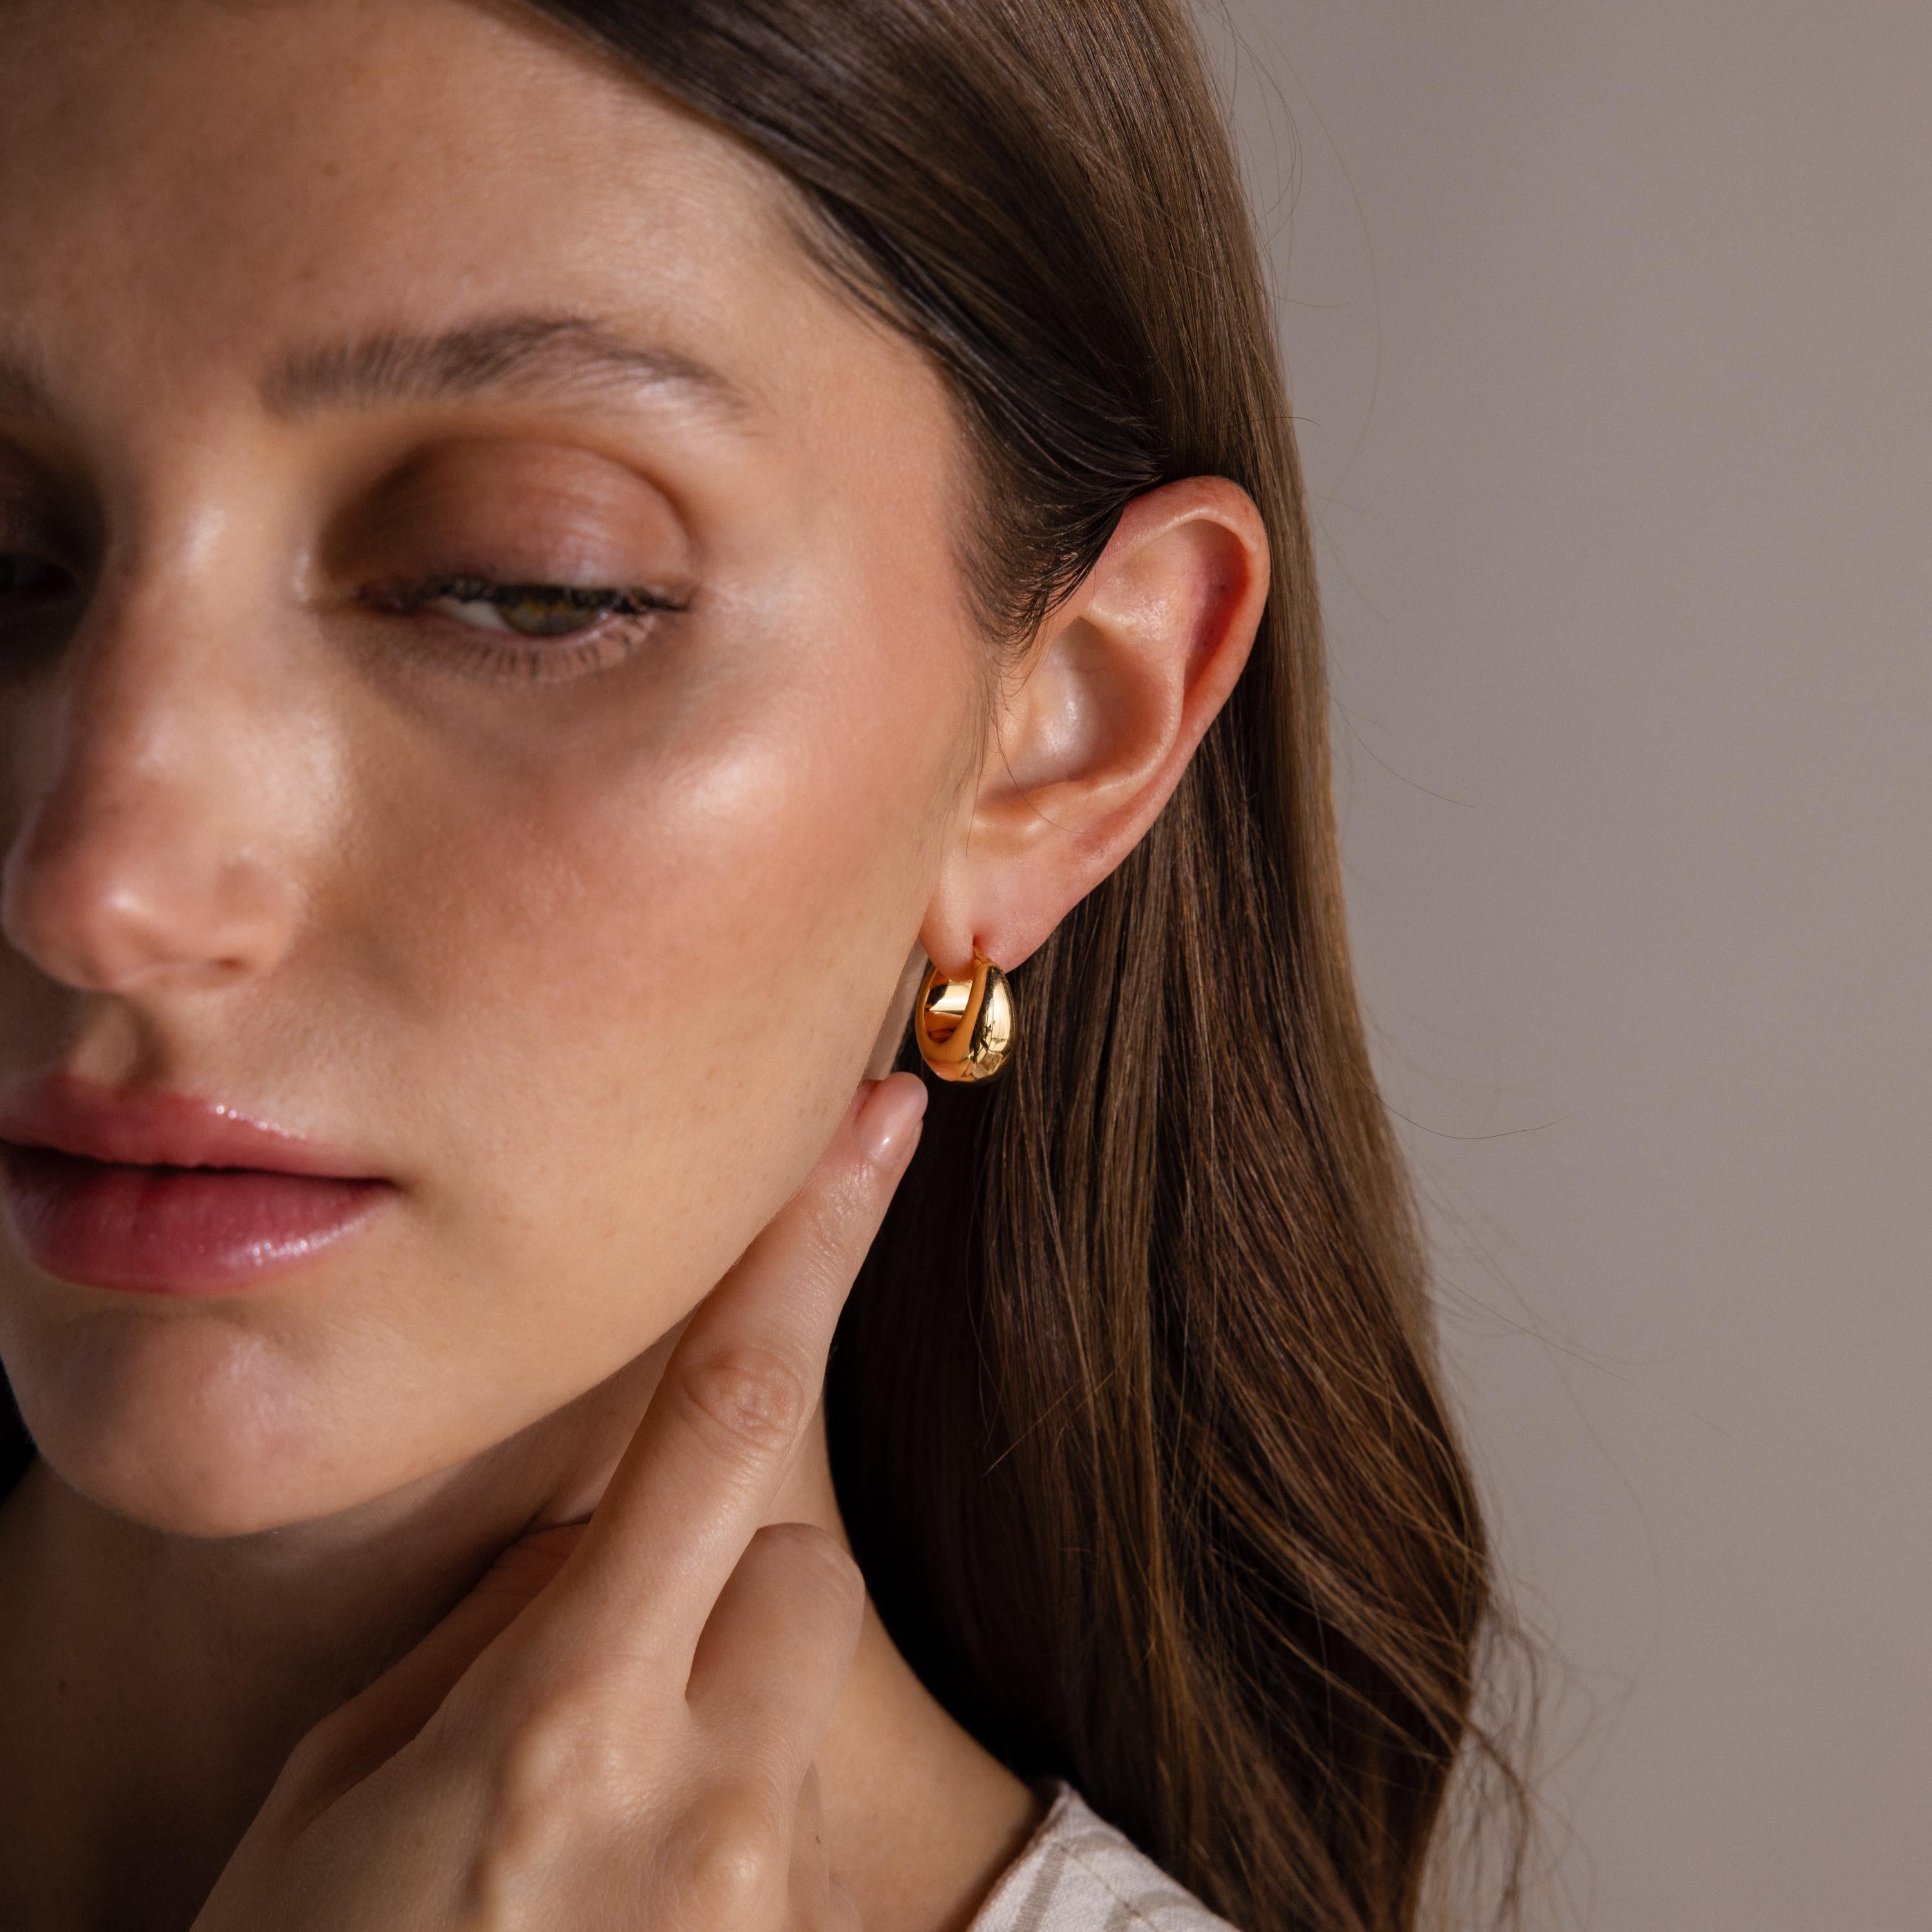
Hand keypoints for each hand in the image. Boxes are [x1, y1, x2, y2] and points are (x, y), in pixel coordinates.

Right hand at [192, 1072, 928, 1931]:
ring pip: (800, 1674)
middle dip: (717, 1569)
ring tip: (594, 1817)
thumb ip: (490, 1648)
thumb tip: (592, 1544)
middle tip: (597, 1671)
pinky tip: (627, 1895)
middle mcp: (698, 1801)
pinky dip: (728, 1810)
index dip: (807, 1252)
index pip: (722, 1417)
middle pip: (796, 1559)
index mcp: (559, 1721)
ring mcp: (769, 1900)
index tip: (881, 1131)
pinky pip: (797, 1810)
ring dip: (724, 1693)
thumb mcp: (337, 1804)